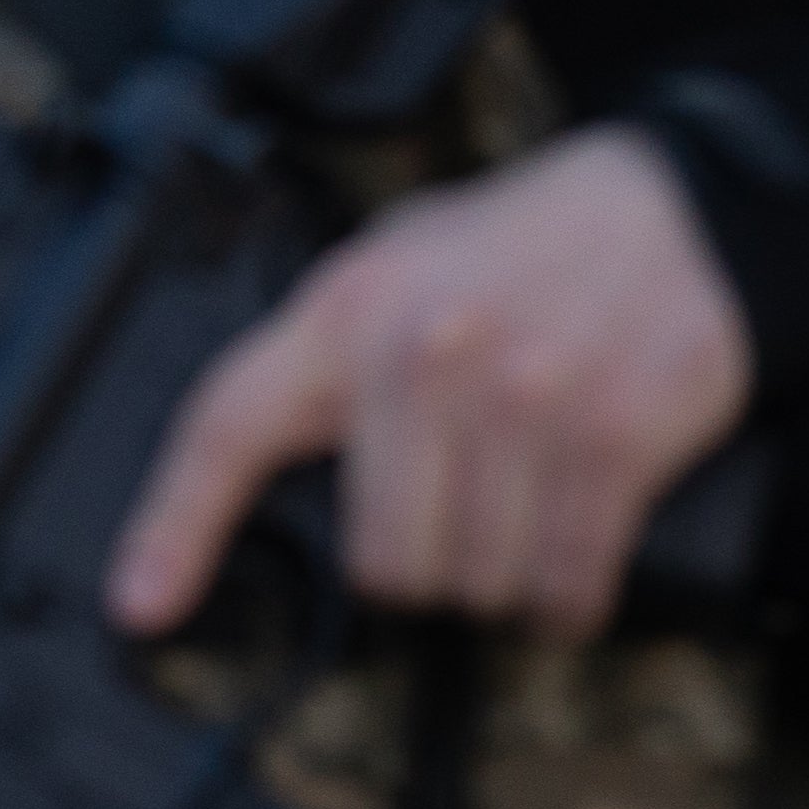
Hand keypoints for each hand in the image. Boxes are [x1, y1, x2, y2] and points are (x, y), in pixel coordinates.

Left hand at [103, 124, 748, 644]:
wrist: (668, 203)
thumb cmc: (506, 255)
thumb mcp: (381, 275)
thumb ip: (310, 369)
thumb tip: (224, 487)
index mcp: (346, 311)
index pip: (228, 428)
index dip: (173, 528)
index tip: (140, 605)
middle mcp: (426, 353)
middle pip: (382, 560)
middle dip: (414, 570)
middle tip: (441, 528)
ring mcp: (527, 396)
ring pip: (477, 580)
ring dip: (494, 584)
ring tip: (509, 528)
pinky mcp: (616, 434)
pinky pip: (569, 576)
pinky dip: (565, 600)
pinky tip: (562, 578)